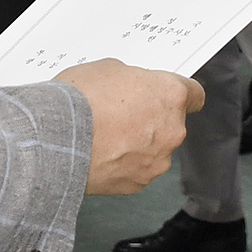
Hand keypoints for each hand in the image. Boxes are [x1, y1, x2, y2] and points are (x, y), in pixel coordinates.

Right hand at [56, 59, 205, 194]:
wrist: (57, 139)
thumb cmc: (80, 100)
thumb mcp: (107, 68)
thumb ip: (131, 79)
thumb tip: (130, 88)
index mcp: (171, 95)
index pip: (194, 94)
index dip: (180, 94)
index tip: (170, 97)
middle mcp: (172, 130)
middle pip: (171, 123)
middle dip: (151, 119)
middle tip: (121, 113)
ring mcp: (157, 160)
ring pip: (154, 149)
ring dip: (138, 143)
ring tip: (106, 135)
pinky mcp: (139, 183)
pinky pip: (136, 170)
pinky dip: (123, 164)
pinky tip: (101, 153)